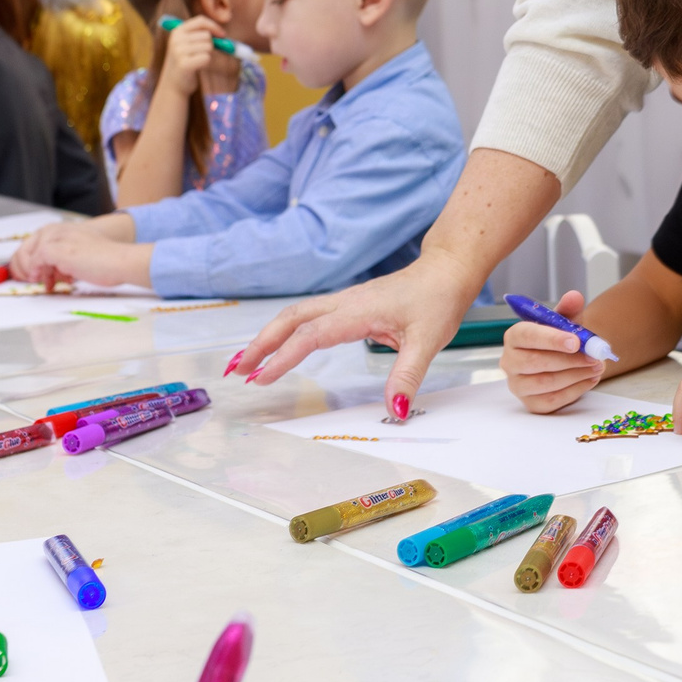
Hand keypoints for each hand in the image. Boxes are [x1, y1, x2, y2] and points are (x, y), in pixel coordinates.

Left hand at [8, 221, 151, 288]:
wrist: (120, 261)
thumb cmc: (106, 261)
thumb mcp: (78, 255)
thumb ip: (61, 259)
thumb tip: (45, 273)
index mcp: (63, 229)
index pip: (33, 243)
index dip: (28, 261)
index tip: (30, 275)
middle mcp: (58, 230)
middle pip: (26, 247)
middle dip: (24, 266)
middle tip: (32, 280)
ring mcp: (57, 239)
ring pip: (29, 254)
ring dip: (32, 271)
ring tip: (46, 283)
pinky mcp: (57, 250)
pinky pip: (35, 260)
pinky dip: (36, 271)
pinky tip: (46, 281)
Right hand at [157, 16, 218, 96]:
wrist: (172, 84)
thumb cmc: (184, 62)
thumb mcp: (187, 44)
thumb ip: (201, 35)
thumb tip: (222, 34)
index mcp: (177, 31)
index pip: (200, 21)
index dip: (214, 26)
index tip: (222, 35)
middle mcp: (176, 39)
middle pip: (206, 35)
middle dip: (209, 45)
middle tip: (199, 54)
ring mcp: (178, 51)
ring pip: (208, 46)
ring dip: (207, 54)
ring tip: (196, 61)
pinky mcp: (184, 64)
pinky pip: (206, 57)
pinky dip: (205, 62)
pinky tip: (196, 67)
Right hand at [225, 255, 480, 417]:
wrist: (446, 270)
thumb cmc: (438, 299)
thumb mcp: (428, 341)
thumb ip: (407, 376)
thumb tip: (395, 411)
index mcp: (358, 311)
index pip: (310, 336)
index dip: (282, 357)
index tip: (260, 379)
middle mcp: (344, 304)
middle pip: (289, 320)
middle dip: (259, 344)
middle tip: (234, 371)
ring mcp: (344, 302)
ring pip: (295, 316)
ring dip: (267, 336)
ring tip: (244, 362)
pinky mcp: (348, 306)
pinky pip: (307, 317)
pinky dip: (286, 331)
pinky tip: (279, 346)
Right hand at [501, 289, 604, 412]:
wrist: (562, 361)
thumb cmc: (559, 339)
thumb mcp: (565, 322)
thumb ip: (569, 309)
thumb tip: (574, 296)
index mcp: (514, 336)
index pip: (527, 335)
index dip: (552, 339)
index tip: (576, 342)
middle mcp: (510, 361)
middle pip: (535, 362)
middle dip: (569, 360)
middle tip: (594, 357)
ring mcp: (518, 385)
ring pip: (546, 382)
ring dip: (576, 374)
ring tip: (597, 366)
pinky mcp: (530, 404)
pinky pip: (553, 400)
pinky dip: (576, 390)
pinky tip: (590, 379)